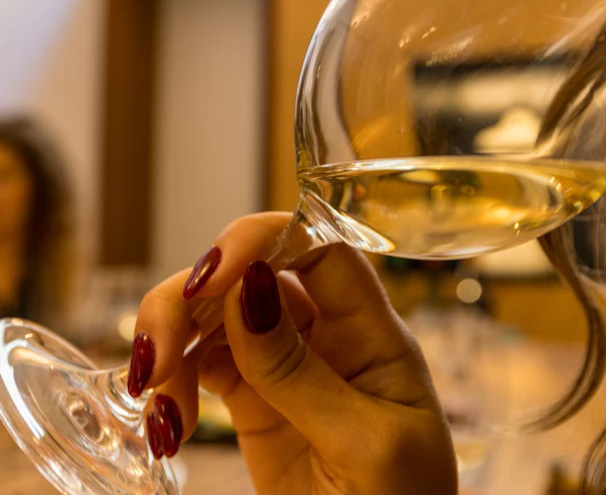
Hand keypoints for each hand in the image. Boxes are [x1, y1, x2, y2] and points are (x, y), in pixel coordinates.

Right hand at [129, 212, 457, 494]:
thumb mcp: (365, 443)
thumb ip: (303, 374)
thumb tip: (248, 289)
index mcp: (374, 334)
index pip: (321, 250)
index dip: (264, 241)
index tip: (210, 276)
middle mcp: (328, 336)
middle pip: (254, 273)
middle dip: (194, 296)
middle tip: (156, 351)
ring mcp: (287, 365)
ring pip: (217, 314)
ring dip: (172, 339)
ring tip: (152, 394)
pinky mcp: (253, 400)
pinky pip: (202, 364)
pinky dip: (172, 382)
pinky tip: (165, 421)